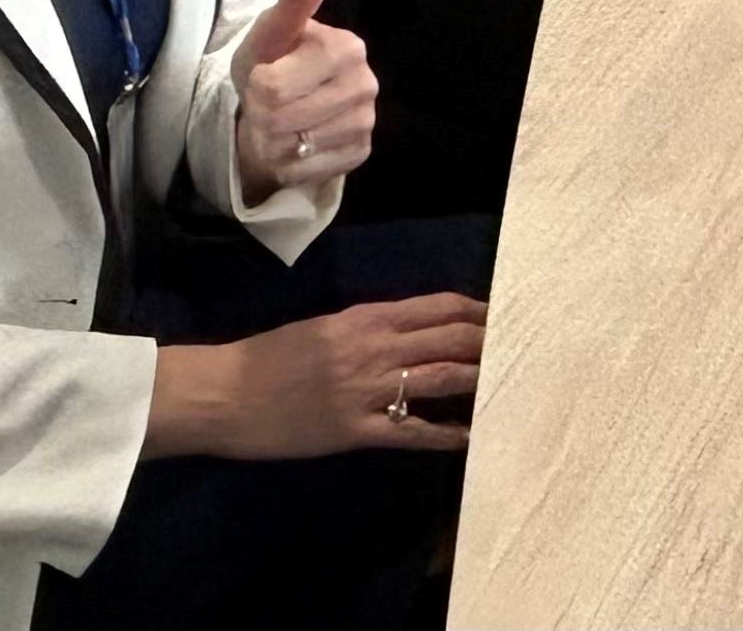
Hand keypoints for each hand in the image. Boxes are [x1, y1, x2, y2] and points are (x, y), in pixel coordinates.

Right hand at [150, 294, 485, 460]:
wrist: (223, 394)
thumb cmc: (268, 357)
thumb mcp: (324, 326)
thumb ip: (370, 326)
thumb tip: (413, 329)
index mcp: (366, 319)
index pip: (438, 307)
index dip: (476, 310)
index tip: (501, 315)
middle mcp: (374, 349)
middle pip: (450, 339)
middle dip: (489, 342)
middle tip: (519, 348)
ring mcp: (367, 390)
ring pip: (440, 379)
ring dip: (477, 379)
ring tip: (505, 383)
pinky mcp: (356, 430)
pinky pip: (412, 432)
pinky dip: (445, 434)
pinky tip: (469, 436)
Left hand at [231, 0, 373, 203]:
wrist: (279, 106)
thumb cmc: (272, 62)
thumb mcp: (271, 32)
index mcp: (347, 47)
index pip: (274, 88)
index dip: (254, 89)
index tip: (261, 80)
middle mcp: (366, 84)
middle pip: (281, 119)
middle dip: (261, 117)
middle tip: (267, 107)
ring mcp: (367, 121)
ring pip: (294, 148)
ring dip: (273, 143)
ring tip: (280, 126)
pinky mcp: (361, 153)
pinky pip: (309, 171)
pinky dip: (290, 165)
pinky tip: (296, 146)